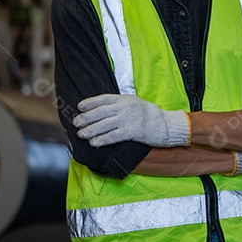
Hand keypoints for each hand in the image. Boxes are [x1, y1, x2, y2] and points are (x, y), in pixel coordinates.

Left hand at [73, 94, 189, 147]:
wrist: (166, 124)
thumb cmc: (149, 115)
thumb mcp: (134, 104)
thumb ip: (120, 105)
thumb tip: (101, 110)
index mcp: (125, 99)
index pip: (103, 99)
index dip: (90, 103)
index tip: (79, 107)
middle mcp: (125, 107)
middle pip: (101, 112)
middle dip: (86, 118)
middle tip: (75, 123)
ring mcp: (129, 119)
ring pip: (104, 125)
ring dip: (91, 130)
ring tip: (81, 134)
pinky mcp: (133, 131)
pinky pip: (114, 136)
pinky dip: (102, 140)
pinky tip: (94, 143)